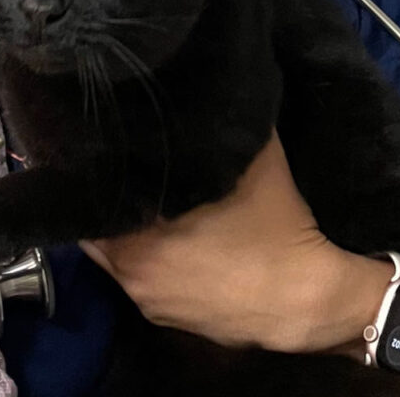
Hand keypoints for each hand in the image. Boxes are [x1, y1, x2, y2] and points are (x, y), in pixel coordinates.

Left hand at [80, 130, 388, 353]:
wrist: (306, 301)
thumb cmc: (274, 226)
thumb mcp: (256, 158)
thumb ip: (224, 124)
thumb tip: (211, 81)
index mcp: (134, 237)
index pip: (92, 198)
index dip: (96, 170)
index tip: (104, 145)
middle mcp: (128, 273)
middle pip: (96, 227)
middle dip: (106, 199)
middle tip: (121, 166)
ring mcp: (146, 300)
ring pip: (114, 256)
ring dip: (122, 230)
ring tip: (138, 197)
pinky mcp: (165, 318)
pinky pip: (139, 279)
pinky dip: (143, 258)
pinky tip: (163, 237)